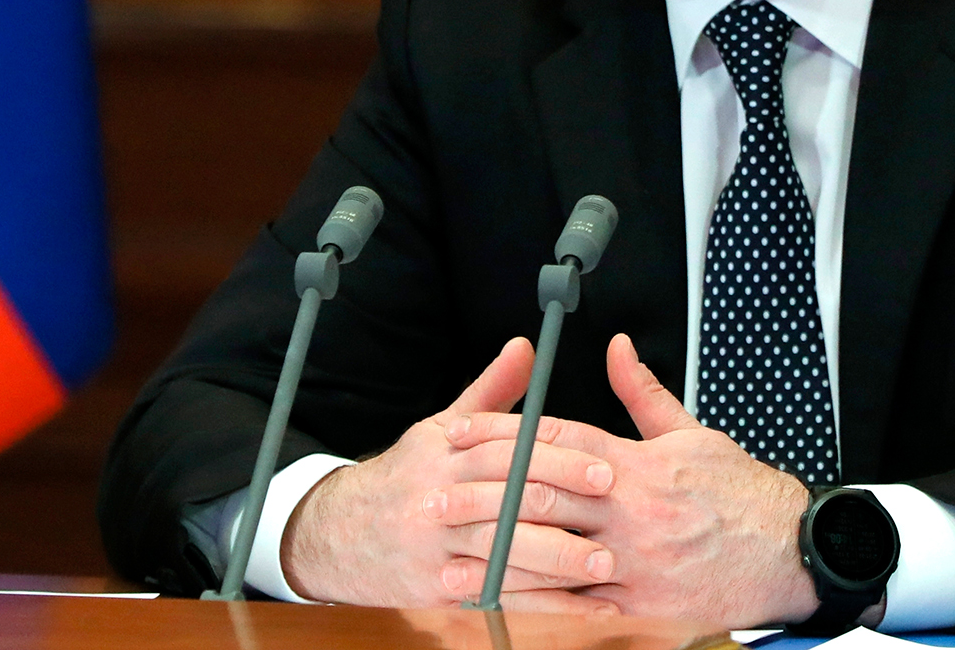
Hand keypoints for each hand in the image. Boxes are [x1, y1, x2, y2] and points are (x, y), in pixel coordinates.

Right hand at [279, 337, 620, 610]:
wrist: (341, 534)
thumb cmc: (408, 475)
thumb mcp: (441, 428)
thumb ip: (491, 391)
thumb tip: (526, 347)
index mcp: (446, 452)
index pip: (507, 449)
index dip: (558, 457)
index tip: (603, 466)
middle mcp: (440, 496)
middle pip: (508, 498)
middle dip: (566, 504)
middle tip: (612, 511)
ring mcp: (437, 546)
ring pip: (504, 551)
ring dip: (557, 559)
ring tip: (603, 564)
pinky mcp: (438, 588)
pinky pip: (495, 595)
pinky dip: (539, 604)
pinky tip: (576, 606)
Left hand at [442, 333, 832, 626]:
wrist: (789, 552)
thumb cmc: (740, 493)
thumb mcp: (691, 433)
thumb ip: (643, 392)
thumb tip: (615, 348)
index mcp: (638, 465)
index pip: (558, 441)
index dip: (505, 434)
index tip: (463, 432)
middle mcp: (631, 512)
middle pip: (544, 495)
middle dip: (487, 493)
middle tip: (439, 490)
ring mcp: (635, 563)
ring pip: (554, 555)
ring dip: (499, 554)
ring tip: (452, 552)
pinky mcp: (643, 607)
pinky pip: (579, 606)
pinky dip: (538, 602)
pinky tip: (503, 599)